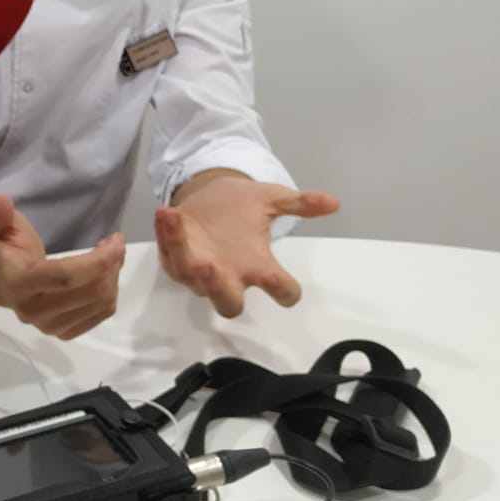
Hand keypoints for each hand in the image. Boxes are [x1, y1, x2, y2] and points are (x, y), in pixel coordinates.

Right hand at [0, 194, 125, 339]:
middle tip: (114, 244)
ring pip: (100, 303)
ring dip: (113, 276)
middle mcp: (32, 312)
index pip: (66, 277)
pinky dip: (111, 292)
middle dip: (110, 265)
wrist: (1, 279)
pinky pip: (102, 314)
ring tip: (109, 255)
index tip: (117, 240)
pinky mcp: (63, 333)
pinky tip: (103, 274)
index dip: (97, 261)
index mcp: (17, 283)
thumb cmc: (5, 247)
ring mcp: (49, 326)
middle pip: (90, 292)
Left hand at [155, 175, 339, 316]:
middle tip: (213, 267)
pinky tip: (166, 213)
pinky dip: (166, 234)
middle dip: (220, 291)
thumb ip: (300, 204)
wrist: (209, 196)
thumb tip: (333, 202)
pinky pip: (168, 254)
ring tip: (178, 221)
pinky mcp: (175, 260)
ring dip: (182, 252)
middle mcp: (230, 276)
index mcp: (258, 267)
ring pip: (191, 278)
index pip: (280, 290)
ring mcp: (199, 272)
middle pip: (229, 305)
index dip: (283, 292)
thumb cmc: (240, 207)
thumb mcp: (270, 200)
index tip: (278, 282)